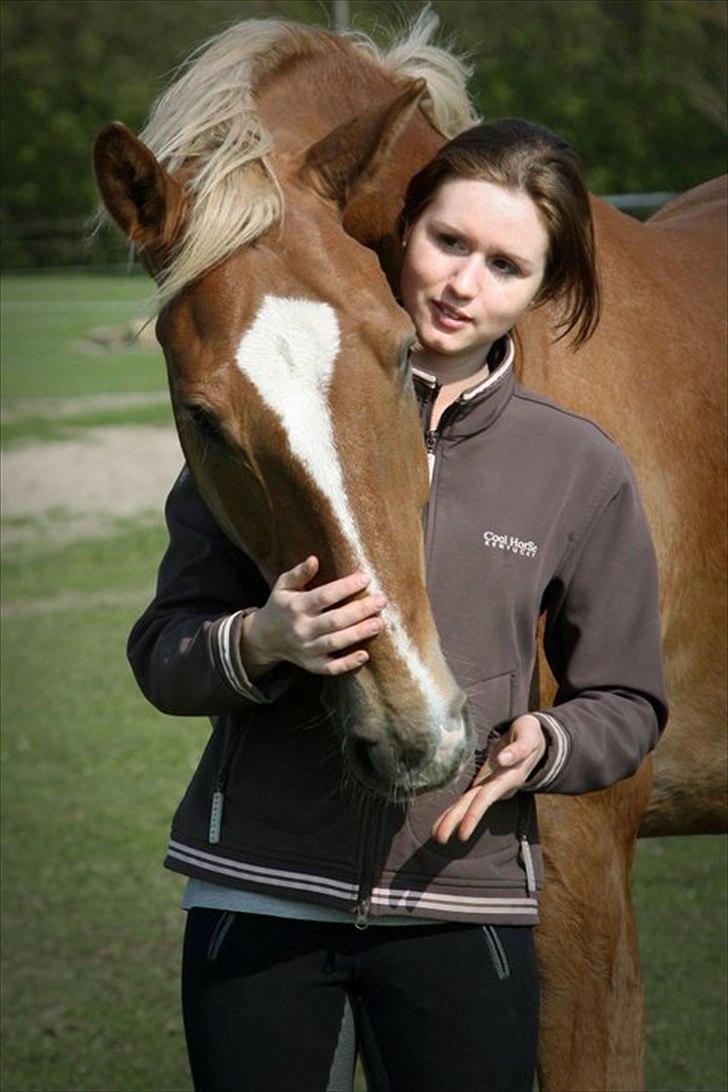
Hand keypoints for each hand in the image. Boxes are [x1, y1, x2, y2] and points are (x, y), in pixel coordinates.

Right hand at [240, 556, 387, 677]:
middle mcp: (302, 628)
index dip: (346, 587)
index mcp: (296, 606)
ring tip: (379, 623)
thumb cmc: (281, 606)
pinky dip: (348, 663)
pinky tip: (365, 655)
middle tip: (382, 601)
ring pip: (335, 642)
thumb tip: (314, 559)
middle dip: (360, 610)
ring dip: (359, 633)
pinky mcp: (312, 665)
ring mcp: (307, 649)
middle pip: (335, 620)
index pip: (324, 596)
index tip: (365, 578)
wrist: (265, 638)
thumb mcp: (283, 586)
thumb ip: (298, 573)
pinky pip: (331, 668)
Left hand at [431, 714, 546, 843]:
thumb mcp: (529, 736)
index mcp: (508, 777)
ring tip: (436, 835)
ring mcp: (489, 784)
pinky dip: (454, 809)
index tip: (462, 833)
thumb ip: (518, 749)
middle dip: (456, 822)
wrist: (535, 739)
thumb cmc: (530, 734)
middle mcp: (497, 785)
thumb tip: (502, 759)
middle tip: (439, 839)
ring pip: (468, 804)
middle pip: (473, 806)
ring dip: (452, 819)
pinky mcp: (483, 780)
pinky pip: (467, 797)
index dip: (474, 814)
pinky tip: (442, 820)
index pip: (487, 798)